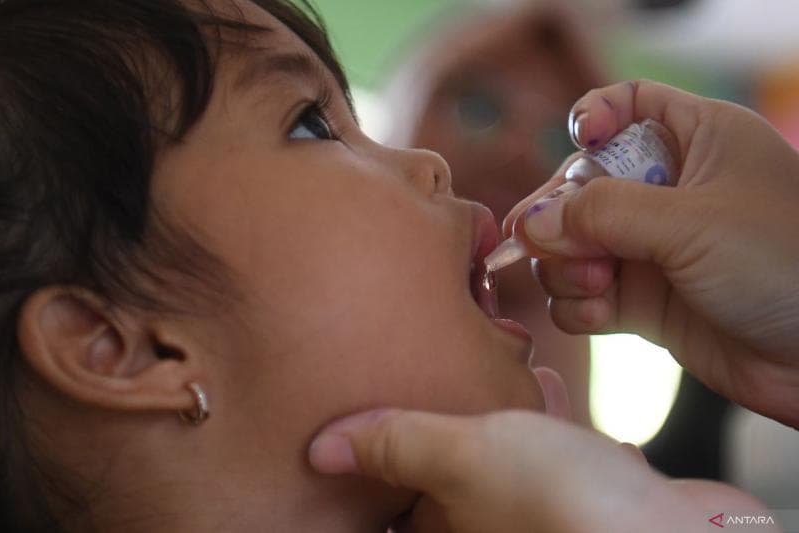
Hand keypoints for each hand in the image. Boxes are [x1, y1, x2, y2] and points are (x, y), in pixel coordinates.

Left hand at [309, 406, 767, 532]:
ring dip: (502, 421)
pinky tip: (558, 401)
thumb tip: (320, 450)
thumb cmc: (568, 506)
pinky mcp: (592, 504)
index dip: (371, 474)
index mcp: (446, 531)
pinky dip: (554, 432)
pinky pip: (559, 465)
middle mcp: (491, 531)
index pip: (387, 511)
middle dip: (444, 427)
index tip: (366, 418)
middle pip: (447, 483)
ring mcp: (543, 519)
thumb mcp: (465, 456)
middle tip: (430, 381)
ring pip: (506, 466)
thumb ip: (396, 445)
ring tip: (498, 376)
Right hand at [504, 80, 798, 427]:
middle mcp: (668, 191)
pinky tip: (599, 314)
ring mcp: (651, 249)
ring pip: (571, 244)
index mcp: (697, 141)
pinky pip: (583, 295)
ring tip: (595, 284)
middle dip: (558, 214)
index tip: (577, 143)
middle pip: (580, 184)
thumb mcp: (693, 222)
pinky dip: (579, 305)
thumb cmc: (786, 265)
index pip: (630, 105)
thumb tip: (531, 222)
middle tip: (543, 242)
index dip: (595, 117)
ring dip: (565, 266)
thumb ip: (603, 213)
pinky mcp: (643, 302)